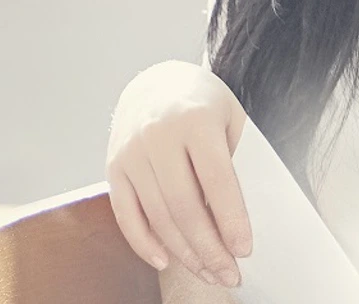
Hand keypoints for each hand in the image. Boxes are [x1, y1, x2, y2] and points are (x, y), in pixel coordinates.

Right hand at [106, 61, 252, 289]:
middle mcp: (157, 133)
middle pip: (184, 205)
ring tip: (207, 272)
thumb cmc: (204, 106)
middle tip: (229, 274)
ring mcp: (131, 150)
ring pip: (156, 215)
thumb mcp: (230, 120)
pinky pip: (125, 213)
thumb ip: (232, 165)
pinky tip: (165, 261)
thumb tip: (232, 228)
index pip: (216, 180)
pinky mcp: (113, 165)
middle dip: (209, 248)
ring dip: (183, 252)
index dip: (232, 221)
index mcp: (195, 118)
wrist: (158, 83)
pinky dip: (143, 243)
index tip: (245, 251)